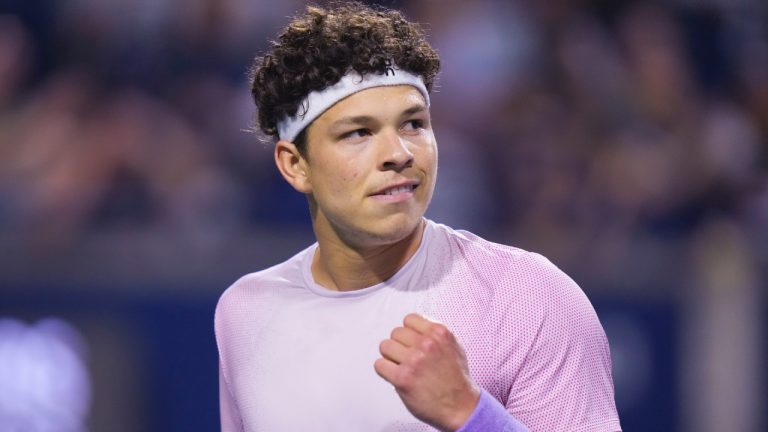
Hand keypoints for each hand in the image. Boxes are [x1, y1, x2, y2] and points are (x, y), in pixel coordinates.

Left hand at [374, 313, 480, 431]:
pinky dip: (384, 370)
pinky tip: (395, 376)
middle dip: (400, 345)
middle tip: (407, 358)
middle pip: (395, 333)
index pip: (409, 319)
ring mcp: (414, 361)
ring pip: (385, 346)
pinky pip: (379, 365)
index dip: (409, 333)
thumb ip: (436, 334)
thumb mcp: (455, 347)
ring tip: (401, 366)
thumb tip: (416, 327)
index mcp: (439, 333)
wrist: (461, 406)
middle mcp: (427, 344)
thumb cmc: (457, 379)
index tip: (411, 342)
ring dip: (390, 357)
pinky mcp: (403, 378)